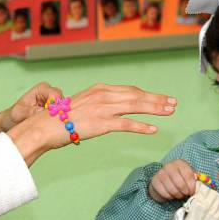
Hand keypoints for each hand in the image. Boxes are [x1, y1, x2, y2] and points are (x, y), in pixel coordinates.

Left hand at [0, 82, 63, 138]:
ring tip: (47, 127)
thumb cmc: (14, 116)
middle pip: (63, 103)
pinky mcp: (56, 114)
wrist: (11, 124)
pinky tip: (50, 129)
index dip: (54, 106)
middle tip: (49, 124)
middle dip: (58, 114)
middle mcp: (50, 94)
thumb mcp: (19, 113)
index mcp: (42, 89)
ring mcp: (55, 104)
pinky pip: (63, 118)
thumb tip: (43, 112)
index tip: (48, 116)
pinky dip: (58, 124)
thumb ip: (30, 111)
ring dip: (58, 120)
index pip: (55, 94)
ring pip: (64, 111)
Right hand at [7, 84, 176, 163]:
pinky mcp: (101, 123)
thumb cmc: (61, 119)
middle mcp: (103, 95)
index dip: (147, 94)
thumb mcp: (82, 105)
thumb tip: (110, 111)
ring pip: (135, 106)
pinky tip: (153, 130)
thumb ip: (98, 105)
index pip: (129, 90)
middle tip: (173, 103)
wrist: (45, 125)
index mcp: (99, 89)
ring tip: (170, 112)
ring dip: (155, 109)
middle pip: (136, 96)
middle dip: (157, 99)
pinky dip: (141, 126)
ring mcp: (103, 109)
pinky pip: (126, 124)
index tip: (160, 98)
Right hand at [149, 159, 196, 202]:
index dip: (192, 186)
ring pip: (172, 190)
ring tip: (179, 194)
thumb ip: (195, 180)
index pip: (188, 175)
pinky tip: (171, 194)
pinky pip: (164, 193)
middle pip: (180, 184)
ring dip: (177, 195)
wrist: (164, 180)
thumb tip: (202, 189)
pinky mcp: (155, 181)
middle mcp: (169, 166)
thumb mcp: (188, 177)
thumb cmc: (180, 179)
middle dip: (184, 192)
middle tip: (185, 194)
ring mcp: (160, 173)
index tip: (192, 192)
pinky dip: (169, 197)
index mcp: (180, 163)